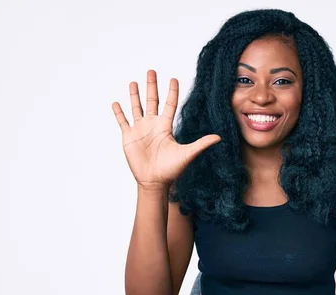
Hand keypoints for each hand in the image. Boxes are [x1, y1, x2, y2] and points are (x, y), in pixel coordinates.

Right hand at [112, 70, 220, 189]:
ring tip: (133, 82)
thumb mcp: (187, 153)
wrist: (154, 181)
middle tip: (151, 71)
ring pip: (136, 107)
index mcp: (166, 127)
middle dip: (151, 86)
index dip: (171, 92)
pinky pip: (123, 121)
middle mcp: (153, 125)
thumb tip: (219, 137)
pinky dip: (119, 112)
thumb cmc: (171, 169)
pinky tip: (116, 102)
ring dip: (135, 95)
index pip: (169, 104)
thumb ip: (201, 143)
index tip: (173, 78)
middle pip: (152, 101)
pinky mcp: (129, 137)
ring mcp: (140, 130)